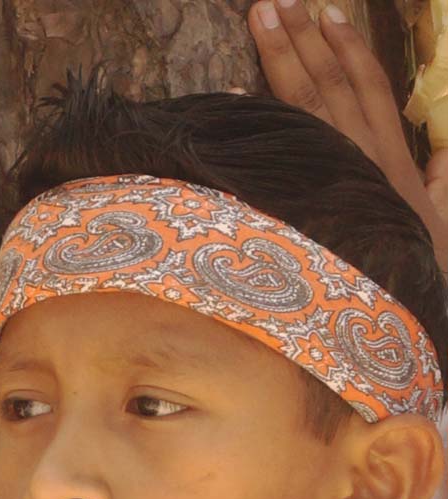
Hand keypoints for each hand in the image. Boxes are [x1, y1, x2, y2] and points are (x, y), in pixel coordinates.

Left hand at [246, 0, 447, 272]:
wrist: (404, 308)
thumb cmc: (418, 272)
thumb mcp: (440, 224)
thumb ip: (442, 186)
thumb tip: (444, 159)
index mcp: (393, 157)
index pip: (371, 86)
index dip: (350, 49)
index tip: (329, 14)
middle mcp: (362, 155)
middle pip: (330, 82)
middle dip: (303, 37)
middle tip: (276, 0)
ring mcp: (334, 172)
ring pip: (306, 101)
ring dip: (280, 54)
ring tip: (260, 14)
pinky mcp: (309, 197)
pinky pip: (278, 146)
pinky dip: (253, 117)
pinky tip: (232, 91)